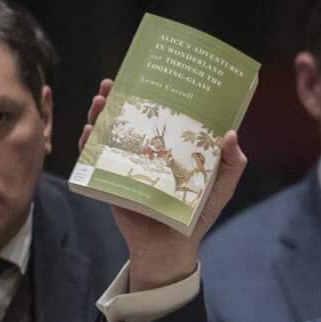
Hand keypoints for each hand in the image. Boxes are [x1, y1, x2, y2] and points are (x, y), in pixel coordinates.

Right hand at [79, 79, 247, 291]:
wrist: (173, 248)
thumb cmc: (199, 215)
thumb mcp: (221, 187)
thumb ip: (232, 163)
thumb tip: (231, 134)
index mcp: (170, 146)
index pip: (158, 112)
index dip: (149, 93)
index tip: (144, 74)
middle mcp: (146, 151)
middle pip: (127, 117)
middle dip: (116, 97)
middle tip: (110, 84)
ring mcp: (126, 165)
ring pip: (107, 134)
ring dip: (99, 115)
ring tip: (99, 102)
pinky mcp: (111, 182)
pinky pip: (94, 161)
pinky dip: (88, 145)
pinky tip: (88, 133)